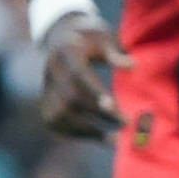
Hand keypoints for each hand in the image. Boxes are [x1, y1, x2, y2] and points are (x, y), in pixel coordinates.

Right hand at [35, 12, 129, 140]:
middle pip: (71, 98)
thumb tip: (132, 66)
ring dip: (88, 130)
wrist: (62, 38)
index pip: (78, 75)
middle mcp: (51, 72)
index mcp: (66, 53)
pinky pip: (56, 123)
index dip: (94, 92)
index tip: (113, 106)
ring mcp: (46, 89)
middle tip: (126, 123)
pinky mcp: (45, 102)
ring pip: (60, 115)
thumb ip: (116, 52)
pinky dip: (76, 134)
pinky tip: (101, 139)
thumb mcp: (105, 37)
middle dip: (98, 113)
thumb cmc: (92, 38)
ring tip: (116, 140)